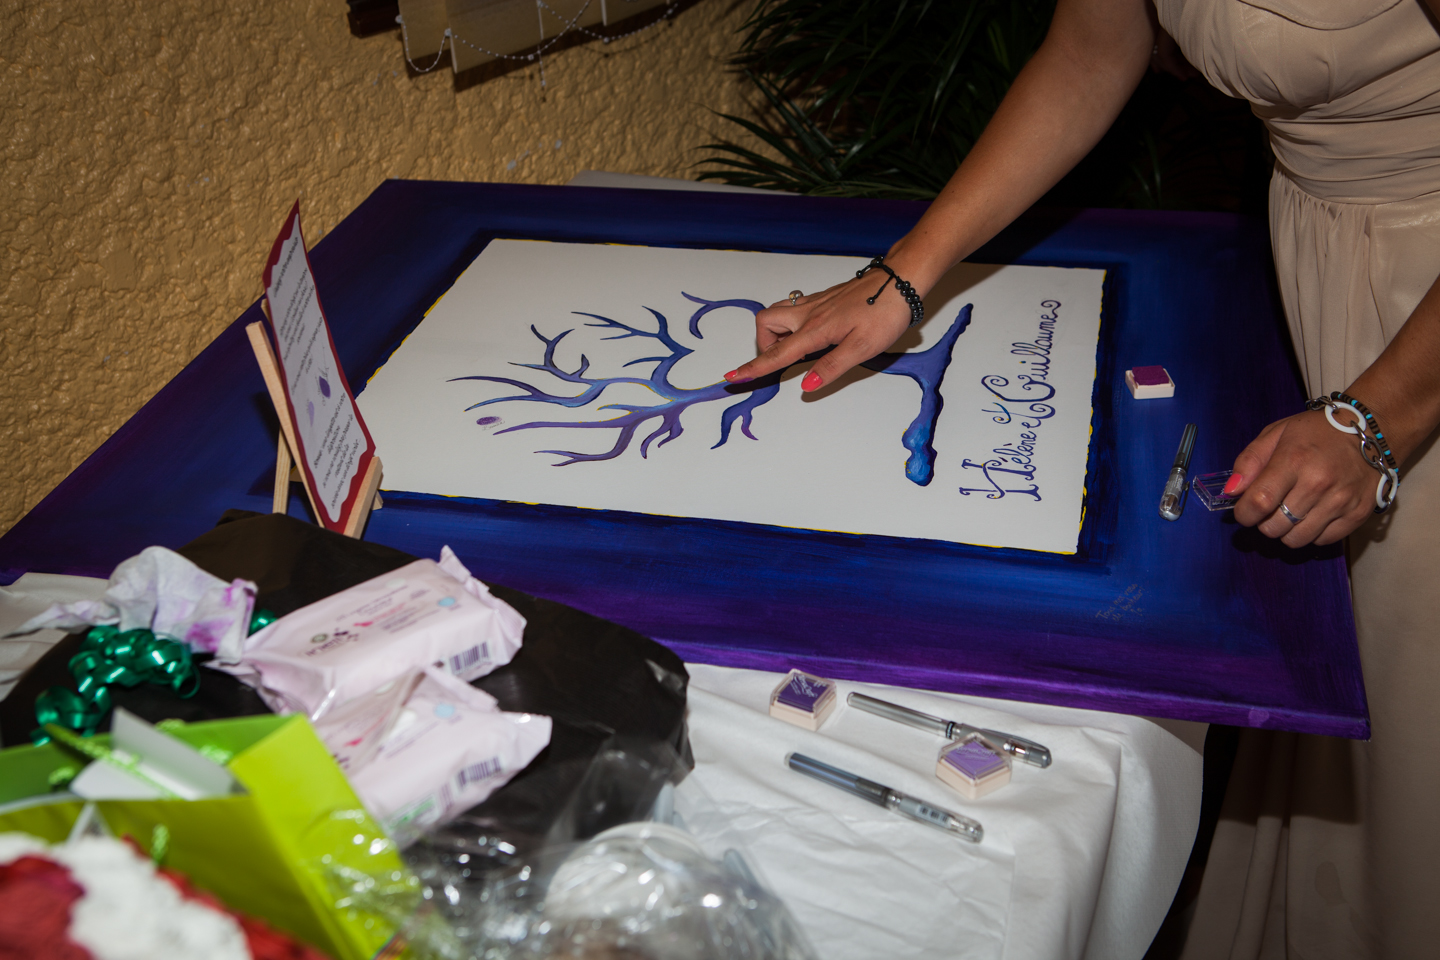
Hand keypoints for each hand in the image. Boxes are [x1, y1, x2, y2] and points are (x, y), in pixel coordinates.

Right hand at [723, 270, 913, 391]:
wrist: (901, 281)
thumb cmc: (885, 312)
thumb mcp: (862, 347)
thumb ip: (831, 366)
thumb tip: (805, 385)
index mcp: (815, 329)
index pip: (777, 353)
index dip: (754, 367)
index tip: (733, 376)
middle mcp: (810, 314)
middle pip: (766, 324)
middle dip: (763, 344)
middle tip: (780, 361)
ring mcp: (816, 303)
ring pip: (779, 312)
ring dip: (776, 331)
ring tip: (796, 348)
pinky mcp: (825, 298)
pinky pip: (795, 308)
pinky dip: (792, 322)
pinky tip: (812, 332)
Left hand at [1226, 409, 1379, 546]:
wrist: (1371, 430)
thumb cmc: (1316, 432)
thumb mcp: (1276, 434)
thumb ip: (1249, 461)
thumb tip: (1231, 491)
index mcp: (1294, 460)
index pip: (1259, 502)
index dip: (1244, 514)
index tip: (1244, 511)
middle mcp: (1319, 484)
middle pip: (1275, 526)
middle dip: (1263, 522)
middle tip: (1269, 508)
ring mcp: (1341, 501)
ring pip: (1296, 539)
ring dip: (1285, 531)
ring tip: (1290, 512)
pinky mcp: (1358, 514)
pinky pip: (1322, 541)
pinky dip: (1311, 533)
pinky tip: (1312, 514)